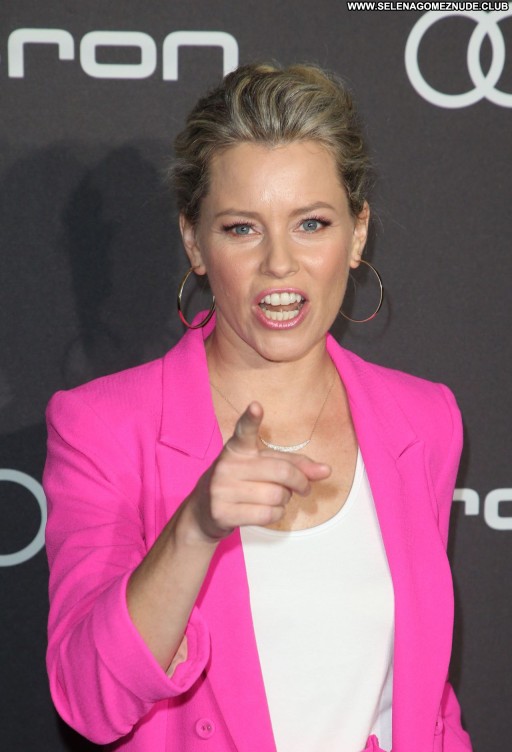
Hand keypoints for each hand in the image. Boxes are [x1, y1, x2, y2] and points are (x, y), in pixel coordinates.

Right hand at [187, 402, 330, 540]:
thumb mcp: (265, 466)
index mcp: (237, 448)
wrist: (205, 510)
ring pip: (277, 495)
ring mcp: (222, 488)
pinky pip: (268, 514)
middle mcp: (227, 465)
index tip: (256, 406)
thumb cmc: (243, 482)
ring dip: (285, 500)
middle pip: (281, 471)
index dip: (251, 418)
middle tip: (304, 488)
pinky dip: (276, 515)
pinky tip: (266, 511)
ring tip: (274, 498)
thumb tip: (326, 470)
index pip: (244, 430)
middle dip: (300, 482)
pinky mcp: (222, 512)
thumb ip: (295, 465)